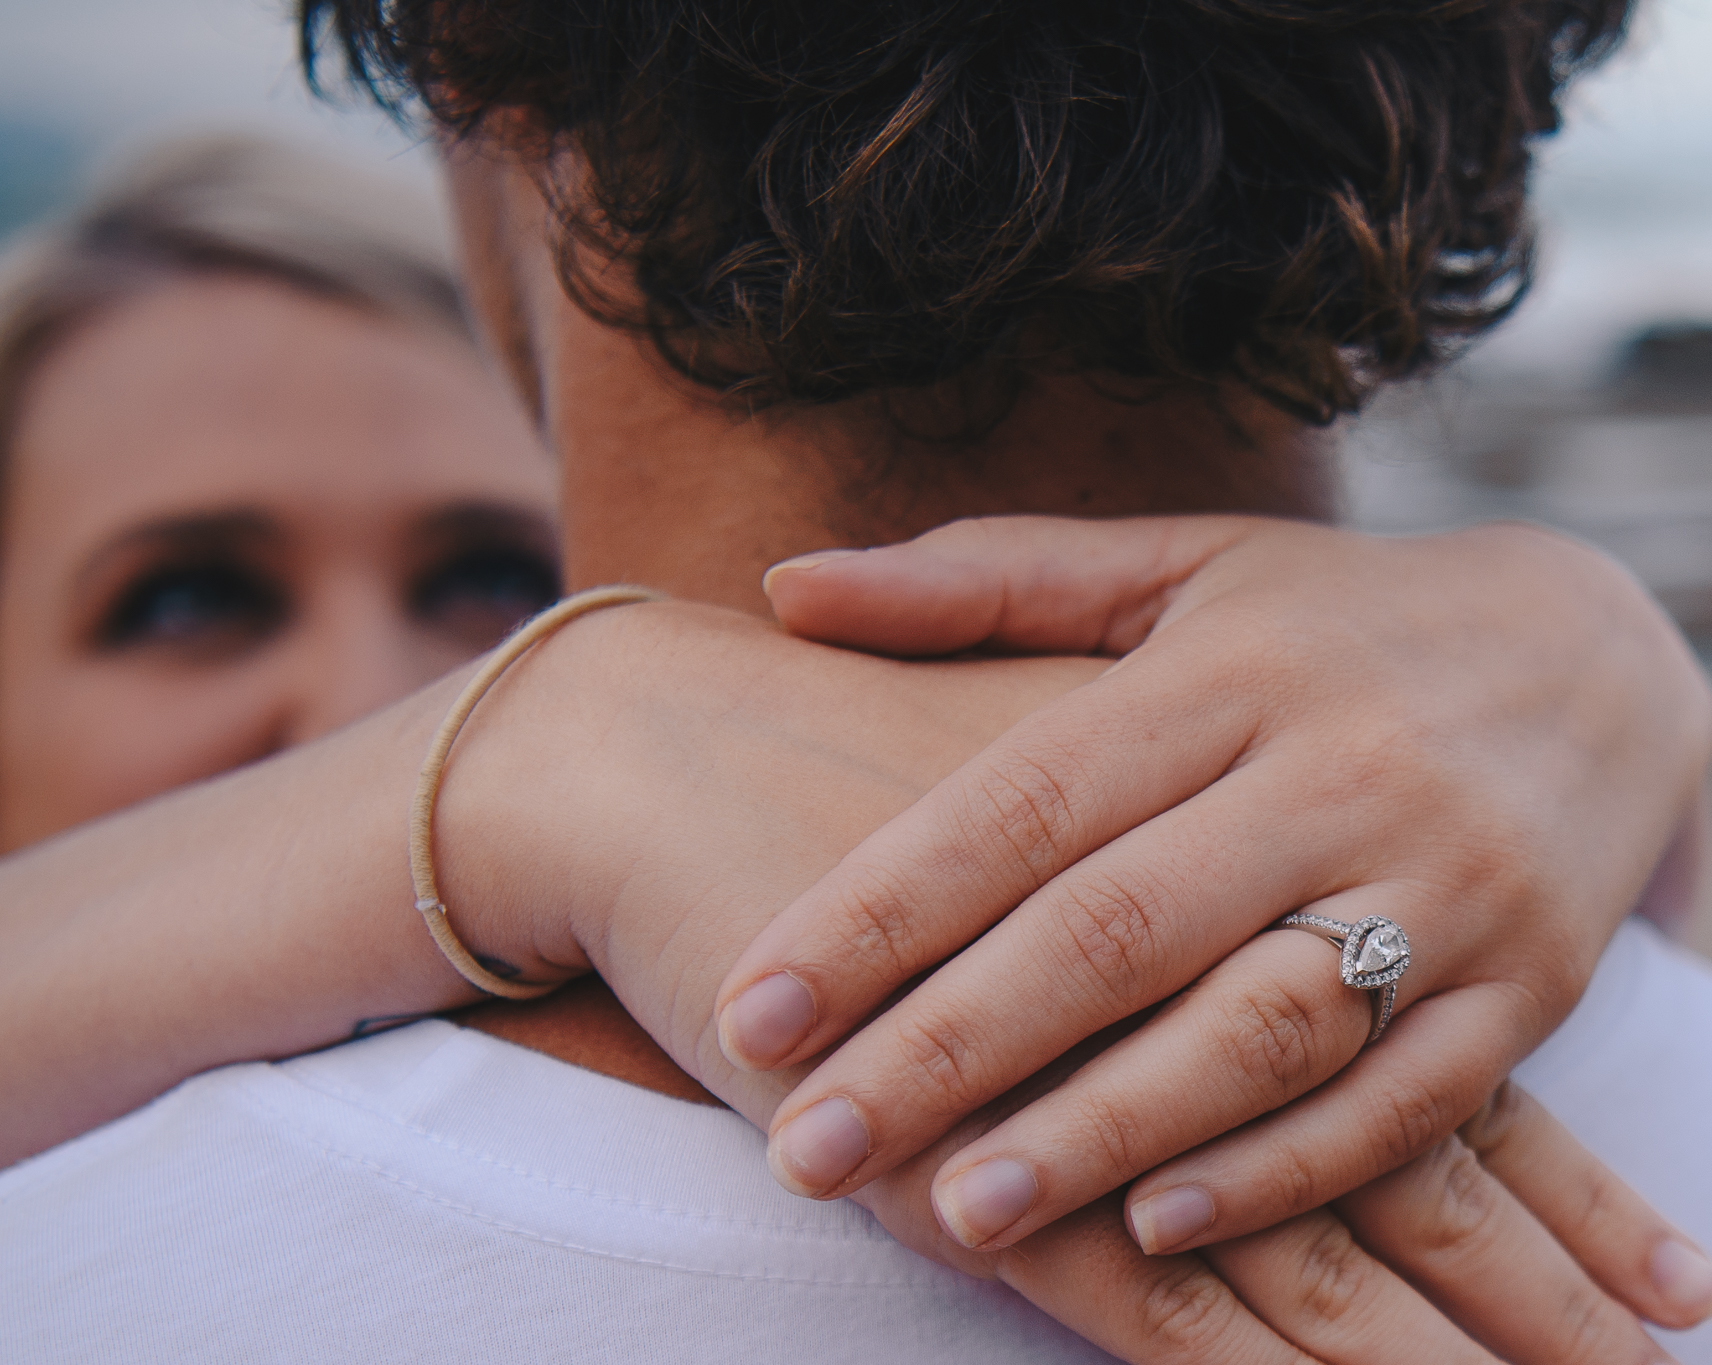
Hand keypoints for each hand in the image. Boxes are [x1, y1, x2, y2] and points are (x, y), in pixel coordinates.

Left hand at [439, 599, 1703, 1358]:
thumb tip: (780, 585)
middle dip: (949, 1051)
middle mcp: (1335, 772)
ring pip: (1254, 1030)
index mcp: (1221, 671)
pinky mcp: (1531, 986)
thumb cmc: (1332, 618)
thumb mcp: (1170, 567)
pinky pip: (1404, 1100)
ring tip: (955, 1214)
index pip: (1021, 803)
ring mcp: (1445, 885)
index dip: (877, 912)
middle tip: (805, 1147)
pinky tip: (1154, 1226)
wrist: (1609, 648)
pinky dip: (1280, 1170)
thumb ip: (979, 581)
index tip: (751, 1011)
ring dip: (1100, 1133)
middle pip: (1115, 930)